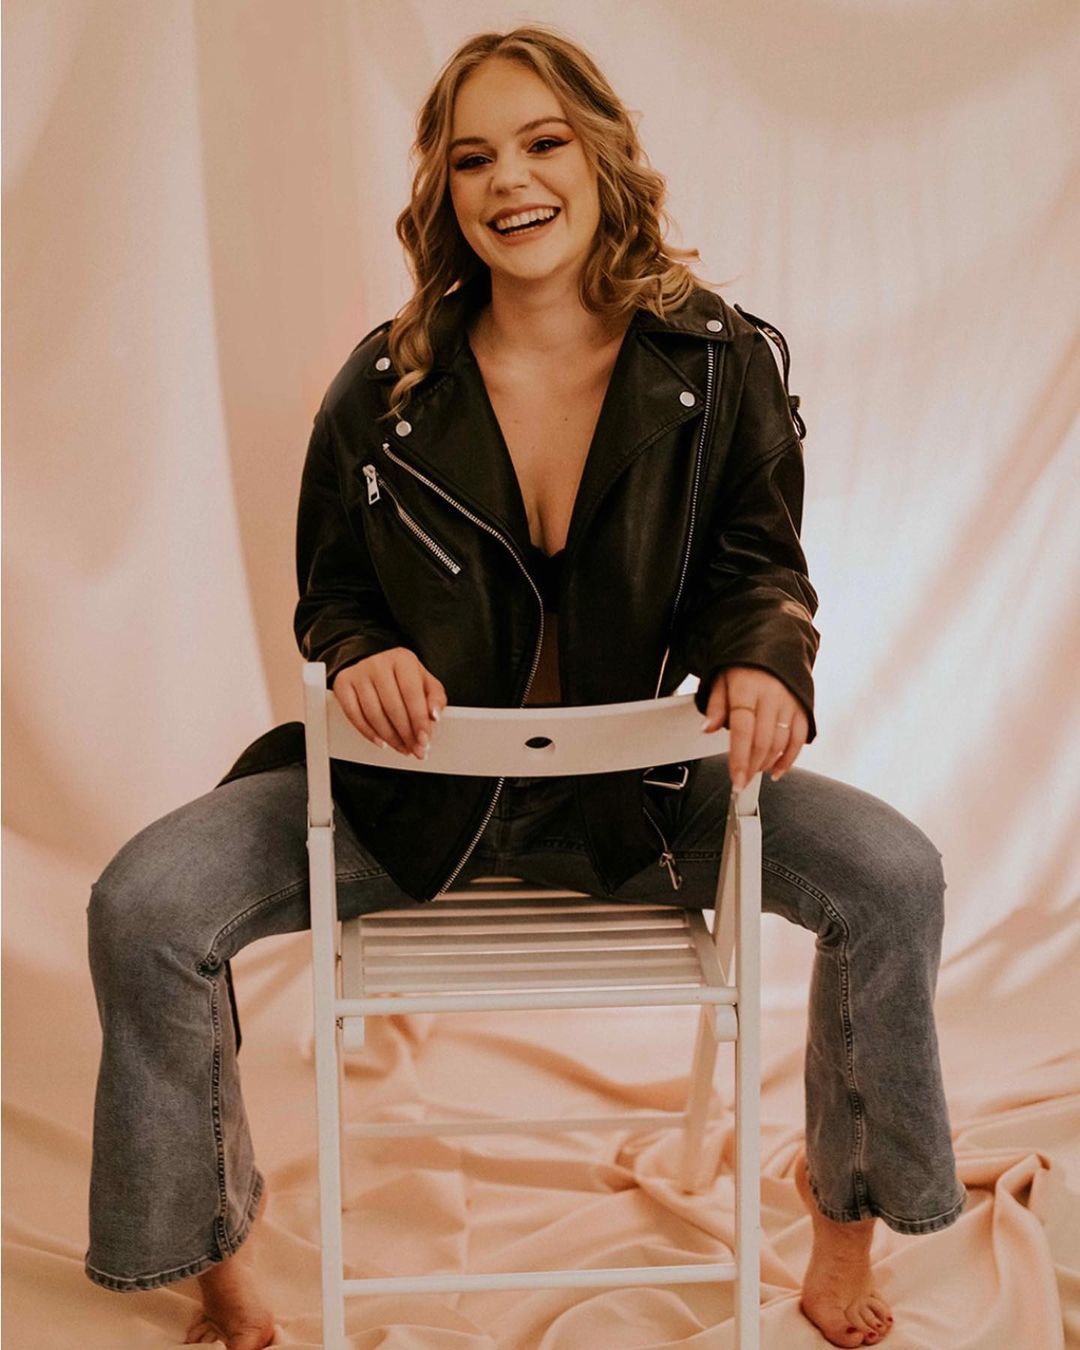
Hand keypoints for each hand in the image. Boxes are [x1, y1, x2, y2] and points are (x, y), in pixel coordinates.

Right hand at [331, 648, 446, 760]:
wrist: (375, 667)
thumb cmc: (403, 678)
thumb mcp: (426, 683)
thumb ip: (436, 698)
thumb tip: (434, 715)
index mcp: (402, 659)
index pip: (412, 694)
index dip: (419, 720)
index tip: (425, 740)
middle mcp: (379, 663)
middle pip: (392, 706)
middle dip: (406, 734)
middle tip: (415, 750)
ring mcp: (358, 673)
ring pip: (374, 714)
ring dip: (390, 737)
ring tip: (402, 747)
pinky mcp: (342, 683)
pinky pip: (354, 715)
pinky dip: (369, 733)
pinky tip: (382, 742)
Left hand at [701, 665, 807, 789]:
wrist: (773, 642)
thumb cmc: (743, 664)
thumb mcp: (721, 679)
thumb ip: (715, 706)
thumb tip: (706, 728)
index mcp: (747, 689)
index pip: (742, 731)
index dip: (739, 759)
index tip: (736, 779)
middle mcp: (771, 696)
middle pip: (763, 741)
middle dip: (752, 766)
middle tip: (742, 780)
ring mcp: (790, 702)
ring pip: (781, 742)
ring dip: (767, 763)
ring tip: (755, 771)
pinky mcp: (803, 707)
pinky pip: (799, 738)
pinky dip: (790, 758)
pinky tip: (778, 770)